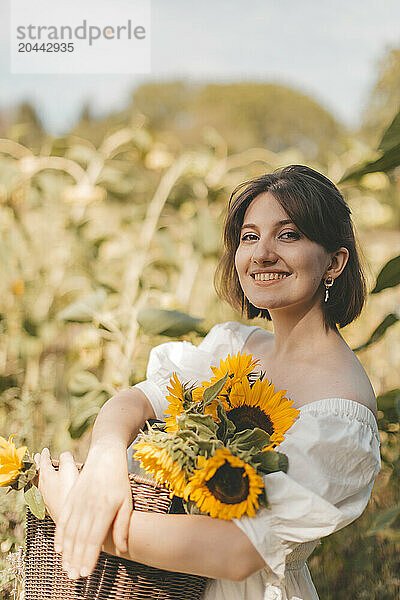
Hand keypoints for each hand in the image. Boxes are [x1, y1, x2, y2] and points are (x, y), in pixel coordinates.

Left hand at [34, 448, 78, 524]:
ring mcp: (46, 497)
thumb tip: (64, 455)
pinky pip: (45, 492)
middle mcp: (43, 486)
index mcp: (46, 475)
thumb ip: (66, 457)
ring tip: (41, 472)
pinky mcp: (51, 506)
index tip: (44, 450)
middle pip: (39, 472)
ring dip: (41, 475)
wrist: (69, 515)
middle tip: (36, 457)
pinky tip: (49, 489)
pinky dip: (46, 485)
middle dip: (38, 464)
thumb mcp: (69, 467)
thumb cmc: (69, 490)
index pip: (43, 462)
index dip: (44, 455)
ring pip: (40, 483)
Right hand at [52, 445, 132, 579]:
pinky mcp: (70, 497)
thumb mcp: (126, 501)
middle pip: (80, 539)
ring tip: (66, 568)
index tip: (86, 573)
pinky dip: (60, 535)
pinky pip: (63, 519)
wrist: (104, 455)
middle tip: (74, 577)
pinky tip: (59, 548)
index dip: (89, 557)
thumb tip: (123, 548)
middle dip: (76, 559)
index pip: (94, 539)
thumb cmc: (119, 480)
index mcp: (105, 508)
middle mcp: (89, 506)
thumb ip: (123, 525)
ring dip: (67, 552)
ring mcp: (78, 501)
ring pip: (70, 532)